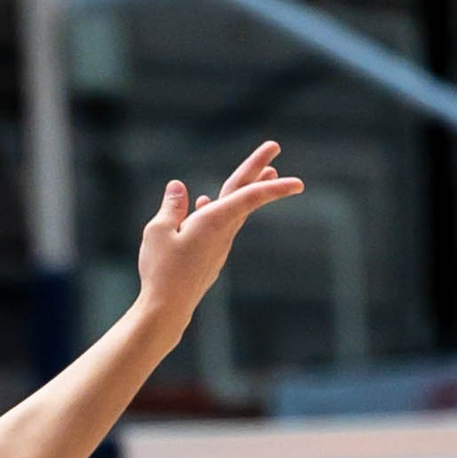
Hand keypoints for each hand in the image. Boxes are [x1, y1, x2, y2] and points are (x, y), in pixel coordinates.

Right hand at [134, 141, 303, 329]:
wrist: (166, 309)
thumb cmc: (161, 271)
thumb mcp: (158, 232)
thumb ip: (171, 207)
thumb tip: (178, 186)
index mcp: (213, 220)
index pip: (248, 195)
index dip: (273, 185)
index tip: (299, 183)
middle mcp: (222, 231)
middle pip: (245, 194)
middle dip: (259, 169)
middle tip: (274, 148)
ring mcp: (219, 245)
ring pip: (237, 209)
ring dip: (249, 188)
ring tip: (267, 173)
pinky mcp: (210, 255)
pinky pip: (219, 225)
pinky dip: (219, 208)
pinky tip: (204, 204)